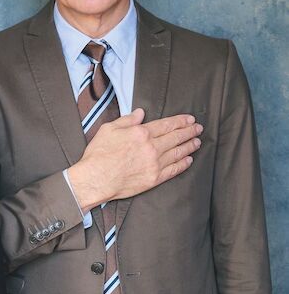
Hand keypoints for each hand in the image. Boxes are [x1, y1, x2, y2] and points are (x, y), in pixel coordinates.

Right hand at [67, 108, 202, 210]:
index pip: (167, 125)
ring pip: (178, 153)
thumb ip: (127, 120)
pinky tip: (188, 160)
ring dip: (189, 146)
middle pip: (176, 138)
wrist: (95, 179)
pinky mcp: (154, 179)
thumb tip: (140, 113)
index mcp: (142, 133)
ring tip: (197, 142)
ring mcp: (155, 164)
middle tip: (198, 129)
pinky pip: (174, 170)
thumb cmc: (99, 154)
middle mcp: (152, 147)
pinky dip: (183, 164)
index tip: (190, 120)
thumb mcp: (109, 129)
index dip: (181, 121)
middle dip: (189, 132)